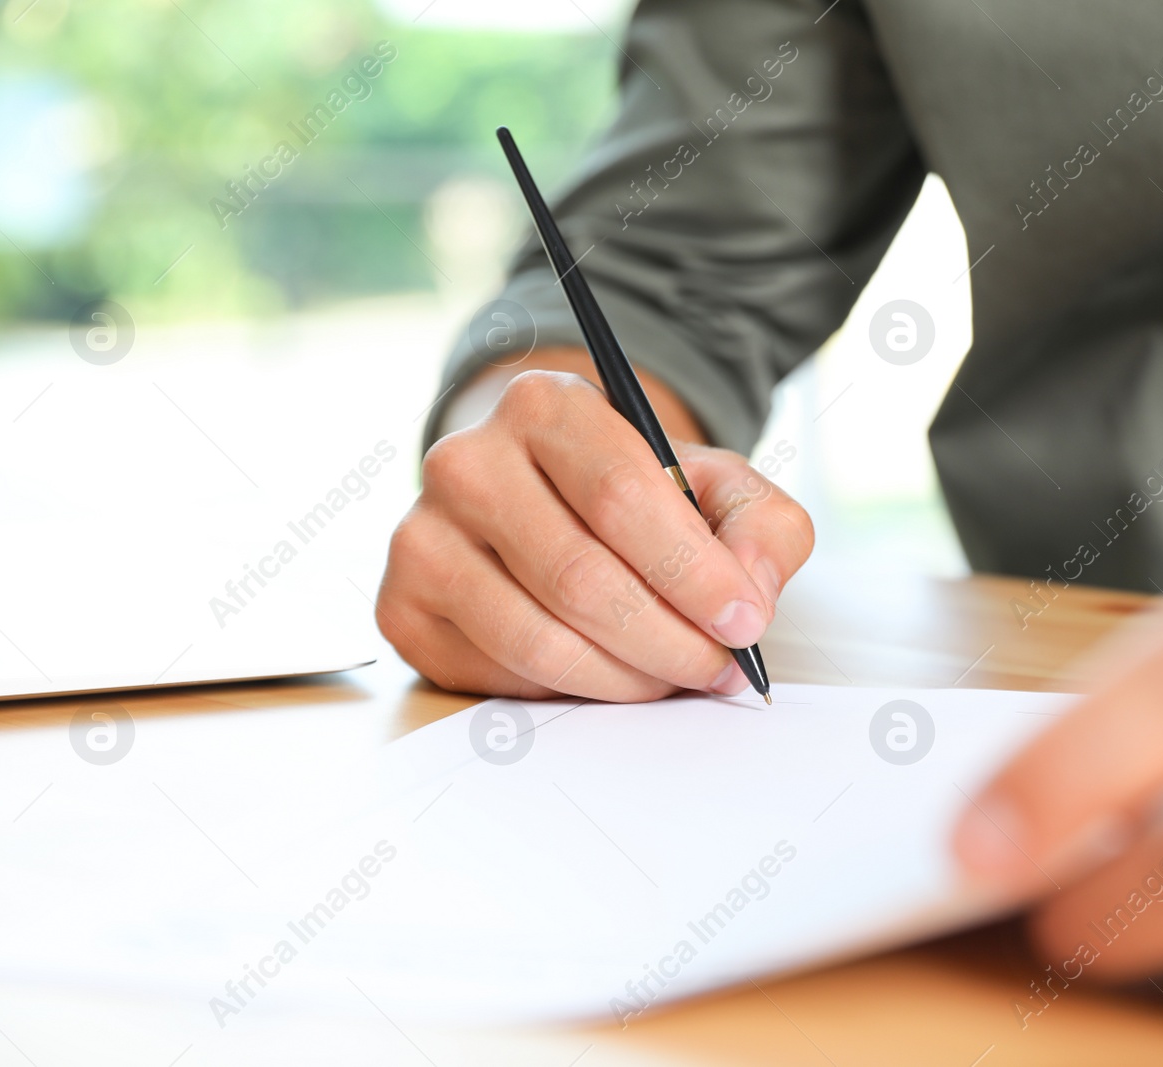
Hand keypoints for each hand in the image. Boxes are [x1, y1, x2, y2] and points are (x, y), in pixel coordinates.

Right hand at [377, 361, 812, 701]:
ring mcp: (421, 537)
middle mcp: (466, 462)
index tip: (744, 622)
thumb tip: (749, 595)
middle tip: (717, 669)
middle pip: (579, 577)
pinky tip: (604, 672)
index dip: (692, 572)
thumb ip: (761, 528)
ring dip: (625, 679)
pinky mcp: (402, 610)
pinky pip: (500, 677)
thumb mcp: (716, 487)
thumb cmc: (636, 497)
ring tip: (672, 677)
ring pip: (537, 640)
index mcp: (544, 407)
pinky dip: (570, 693)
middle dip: (667, 640)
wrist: (544, 504)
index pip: (619, 494)